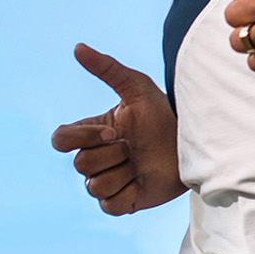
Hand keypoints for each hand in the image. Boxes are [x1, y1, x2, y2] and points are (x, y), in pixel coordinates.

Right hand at [51, 43, 178, 213]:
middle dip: (112, 155)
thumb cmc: (164, 114)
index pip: (60, 140)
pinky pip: (109, 206)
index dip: (81, 138)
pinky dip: (126, 194)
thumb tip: (78, 47)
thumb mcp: (137, 87)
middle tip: (133, 148)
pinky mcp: (123, 203)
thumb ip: (107, 68)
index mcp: (91, 133)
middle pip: (81, 164)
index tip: (113, 132)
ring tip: (140, 165)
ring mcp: (108, 181)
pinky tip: (141, 182)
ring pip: (95, 186)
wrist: (193, 146)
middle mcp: (95, 158)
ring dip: (122, 174)